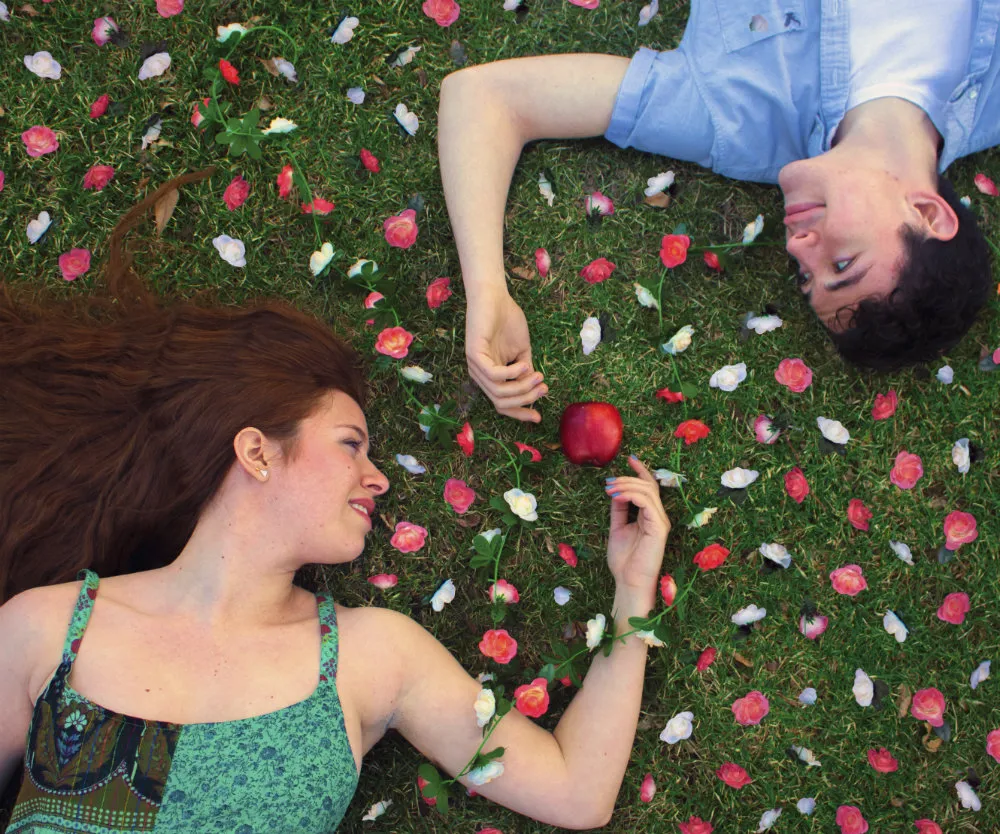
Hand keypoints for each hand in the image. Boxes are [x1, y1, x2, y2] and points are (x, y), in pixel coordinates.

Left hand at [465, 289, 547, 422]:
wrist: (495, 297)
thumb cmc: (507, 320)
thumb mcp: (522, 351)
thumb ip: (526, 372)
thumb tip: (536, 391)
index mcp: (490, 376)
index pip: (502, 404)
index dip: (520, 413)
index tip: (539, 417)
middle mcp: (480, 375)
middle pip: (501, 402)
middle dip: (525, 399)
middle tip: (543, 388)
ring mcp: (475, 366)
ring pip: (499, 392)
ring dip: (522, 387)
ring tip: (538, 376)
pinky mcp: (473, 354)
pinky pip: (494, 375)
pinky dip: (511, 374)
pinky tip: (524, 364)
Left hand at [604, 456, 670, 602]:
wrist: (628, 582)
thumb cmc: (624, 560)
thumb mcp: (617, 528)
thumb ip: (619, 509)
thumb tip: (615, 490)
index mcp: (650, 516)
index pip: (649, 488)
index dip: (641, 471)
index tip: (630, 459)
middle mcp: (658, 516)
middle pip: (648, 486)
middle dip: (628, 478)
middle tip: (609, 481)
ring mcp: (660, 521)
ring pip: (648, 491)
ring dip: (627, 485)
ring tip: (609, 488)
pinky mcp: (659, 528)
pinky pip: (647, 503)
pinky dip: (631, 495)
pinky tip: (616, 496)